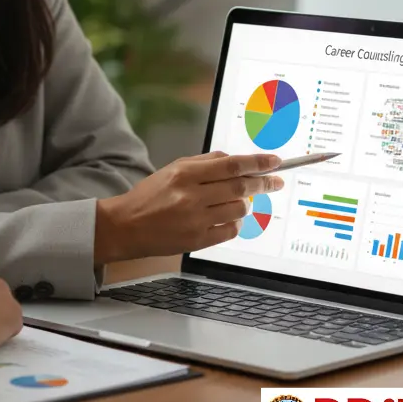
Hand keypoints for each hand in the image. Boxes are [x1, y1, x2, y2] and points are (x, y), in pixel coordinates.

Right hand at [93, 152, 285, 264]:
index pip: (231, 165)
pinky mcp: (198, 241)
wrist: (126, 226)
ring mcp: (196, 220)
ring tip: (241, 200)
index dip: (258, 163)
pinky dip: (235, 222)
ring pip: (239, 210)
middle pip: (240, 188)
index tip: (275, 162)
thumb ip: (205, 162)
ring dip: (247, 204)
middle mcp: (191, 196)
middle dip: (264, 183)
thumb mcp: (173, 169)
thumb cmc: (150, 195)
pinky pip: (230, 230)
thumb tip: (236, 160)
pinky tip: (228, 216)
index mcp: (185, 174)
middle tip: (276, 181)